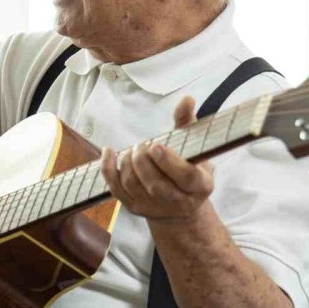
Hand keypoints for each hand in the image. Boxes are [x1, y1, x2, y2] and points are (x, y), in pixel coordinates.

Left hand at [100, 96, 213, 220]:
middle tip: (142, 145)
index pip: (185, 177)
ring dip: (128, 163)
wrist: (180, 205)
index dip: (169, 162)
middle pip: (156, 185)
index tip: (155, 146)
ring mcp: (154, 207)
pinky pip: (116, 189)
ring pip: (134, 186)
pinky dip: (108, 169)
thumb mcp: (194, 146)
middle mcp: (179, 201)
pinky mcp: (134, 208)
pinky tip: (109, 151)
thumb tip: (186, 99)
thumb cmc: (189, 167)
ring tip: (133, 150)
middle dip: (143, 162)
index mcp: (200, 185)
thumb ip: (188, 122)